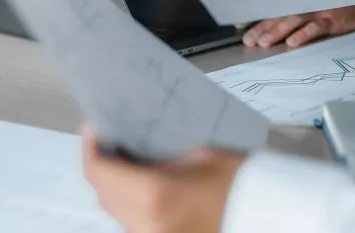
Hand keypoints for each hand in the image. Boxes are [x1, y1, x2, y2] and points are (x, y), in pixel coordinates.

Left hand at [83, 128, 244, 232]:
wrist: (263, 215)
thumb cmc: (240, 183)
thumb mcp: (200, 155)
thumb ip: (162, 156)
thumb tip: (136, 148)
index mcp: (155, 196)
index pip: (100, 174)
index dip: (91, 149)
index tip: (93, 130)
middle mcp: (145, 224)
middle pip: (102, 195)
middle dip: (101, 167)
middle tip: (108, 142)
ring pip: (114, 211)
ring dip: (113, 187)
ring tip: (124, 162)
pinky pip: (132, 222)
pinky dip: (129, 202)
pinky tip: (140, 185)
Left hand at [242, 2, 354, 47]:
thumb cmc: (344, 2)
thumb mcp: (322, 2)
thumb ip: (300, 10)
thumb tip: (271, 25)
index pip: (276, 6)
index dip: (257, 16)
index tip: (239, 25)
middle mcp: (309, 1)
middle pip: (281, 14)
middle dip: (263, 26)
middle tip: (248, 39)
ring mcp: (322, 9)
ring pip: (294, 20)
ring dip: (277, 30)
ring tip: (262, 42)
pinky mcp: (335, 18)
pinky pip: (317, 27)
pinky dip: (305, 34)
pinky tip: (293, 42)